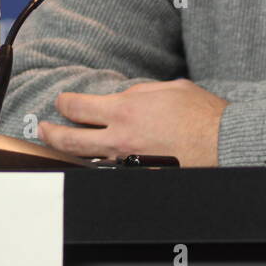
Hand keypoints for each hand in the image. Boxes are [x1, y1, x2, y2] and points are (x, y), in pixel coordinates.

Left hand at [38, 79, 226, 167]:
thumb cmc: (201, 114)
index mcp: (125, 110)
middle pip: (71, 140)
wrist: (221, 142)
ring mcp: (128, 162)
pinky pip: (112, 172)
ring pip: (86, 160)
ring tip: (63, 148)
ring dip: (71, 154)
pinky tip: (97, 163)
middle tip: (44, 128)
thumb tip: (126, 96)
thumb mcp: (168, 88)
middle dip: (51, 133)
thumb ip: (140, 92)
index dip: (64, 103)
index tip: (62, 102)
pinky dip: (101, 167)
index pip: (79, 107)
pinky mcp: (140, 176)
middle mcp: (120, 139)